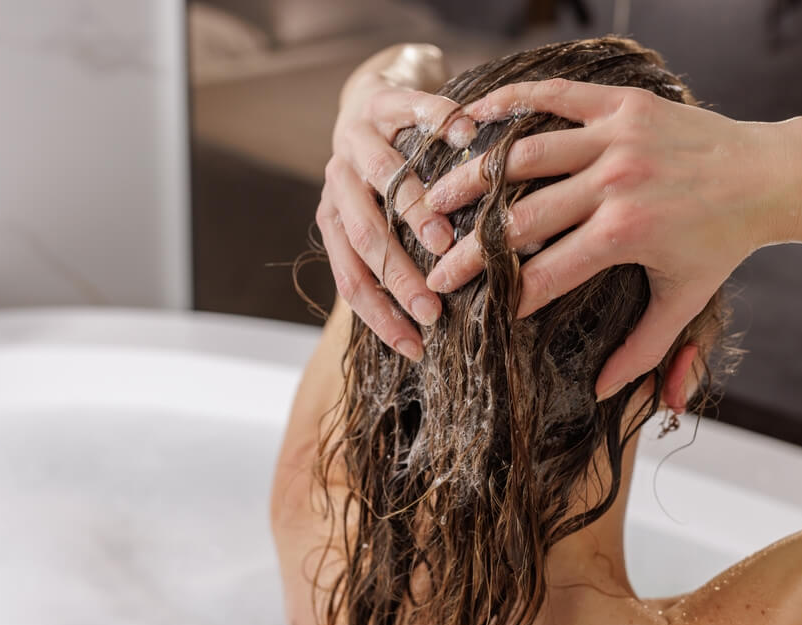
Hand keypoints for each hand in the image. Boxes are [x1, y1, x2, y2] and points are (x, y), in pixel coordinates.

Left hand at [317, 52, 476, 361]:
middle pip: (363, 235)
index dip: (380, 317)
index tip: (416, 347)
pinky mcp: (382, 99)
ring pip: (382, 176)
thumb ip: (395, 254)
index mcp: (334, 218)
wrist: (369, 101)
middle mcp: (338, 181)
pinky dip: (439, 122)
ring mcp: (356, 138)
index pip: (351, 280)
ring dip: (412, 212)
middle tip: (433, 308)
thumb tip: (431, 323)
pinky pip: (411, 109)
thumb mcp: (378, 217)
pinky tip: (467, 136)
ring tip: (444, 241)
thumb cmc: (385, 177)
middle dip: (397, 276)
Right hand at [423, 79, 801, 397]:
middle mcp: (615, 183)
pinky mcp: (621, 103)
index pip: (546, 271)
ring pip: (523, 156)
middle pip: (520, 219)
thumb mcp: (684, 300)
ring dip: (473, 179)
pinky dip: (508, 102)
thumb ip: (643, 349)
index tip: (465, 306)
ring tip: (434, 199)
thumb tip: (602, 393)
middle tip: (434, 268)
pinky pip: (553, 96)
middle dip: (470, 250)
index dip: (501, 292)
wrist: (770, 174)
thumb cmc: (723, 242)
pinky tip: (469, 117)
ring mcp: (616, 137)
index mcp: (626, 234)